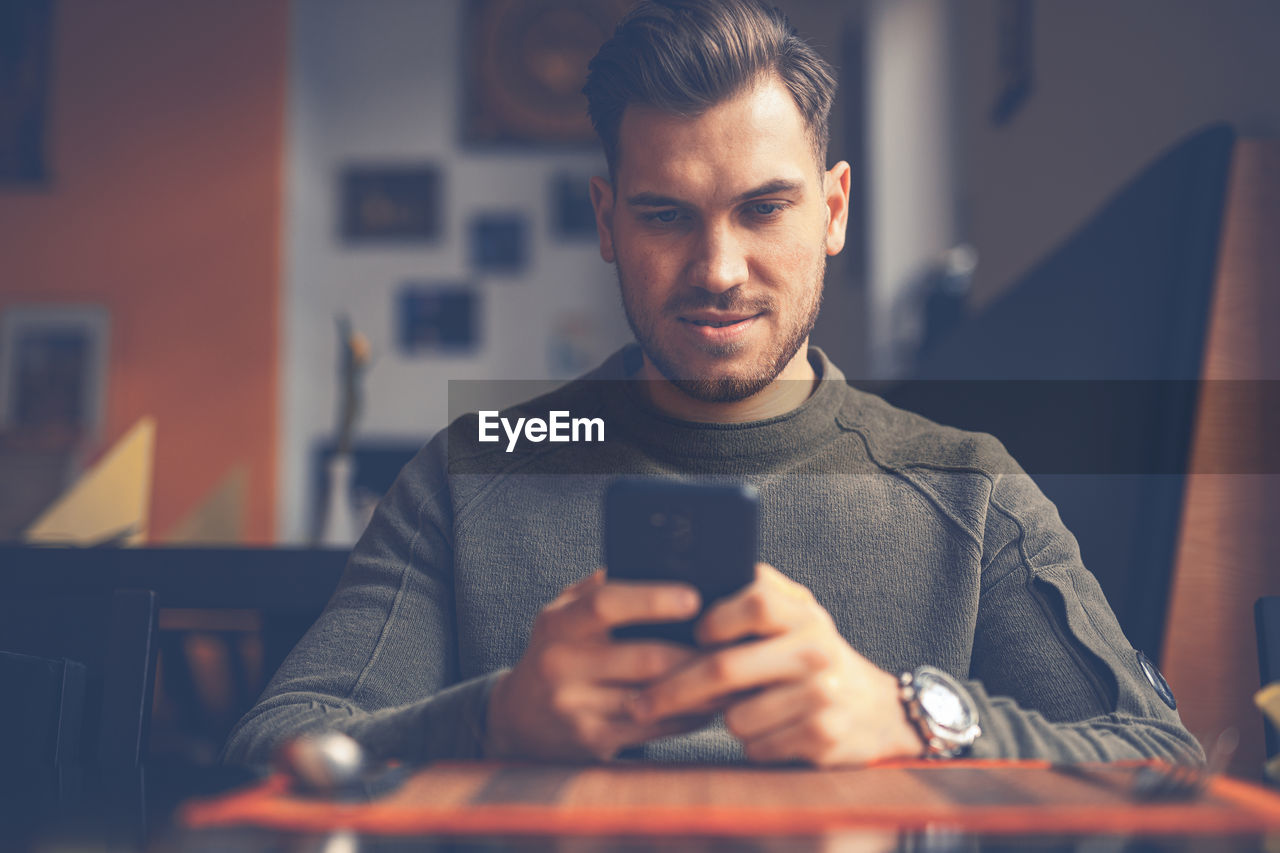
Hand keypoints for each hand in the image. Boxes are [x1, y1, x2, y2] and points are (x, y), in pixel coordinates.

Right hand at [485, 570, 713, 760]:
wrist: (519, 716)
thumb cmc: (559, 650)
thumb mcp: (566, 613)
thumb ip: (602, 588)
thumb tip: (663, 565)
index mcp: (557, 623)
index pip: (605, 604)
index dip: (652, 600)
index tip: (694, 597)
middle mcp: (561, 665)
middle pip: (644, 658)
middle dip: (696, 652)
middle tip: (732, 643)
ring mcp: (575, 707)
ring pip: (655, 697)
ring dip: (699, 688)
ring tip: (730, 673)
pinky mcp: (591, 741)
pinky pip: (653, 728)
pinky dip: (687, 717)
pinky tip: (708, 705)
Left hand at [628, 563, 924, 766]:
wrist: (876, 710)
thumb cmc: (812, 656)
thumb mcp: (796, 615)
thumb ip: (755, 594)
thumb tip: (686, 583)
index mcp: (803, 613)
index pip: (753, 602)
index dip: (713, 619)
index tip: (693, 635)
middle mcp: (816, 650)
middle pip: (725, 667)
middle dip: (673, 689)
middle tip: (640, 703)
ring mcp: (822, 695)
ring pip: (735, 716)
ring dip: (725, 719)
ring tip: (746, 708)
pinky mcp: (823, 737)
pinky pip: (757, 747)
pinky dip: (753, 744)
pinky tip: (771, 731)